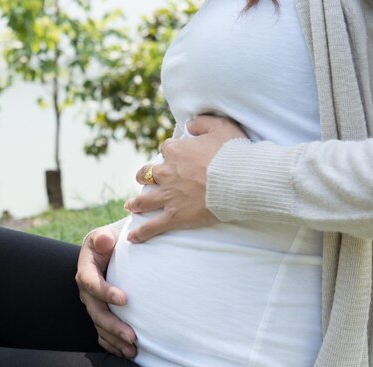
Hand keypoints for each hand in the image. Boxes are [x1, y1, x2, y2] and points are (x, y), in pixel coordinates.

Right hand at [76, 226, 136, 357]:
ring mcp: (92, 303)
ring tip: (132, 350)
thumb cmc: (109, 241)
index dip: (105, 292)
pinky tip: (124, 353)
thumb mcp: (104, 234)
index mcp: (85, 269)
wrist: (109, 250)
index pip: (91, 283)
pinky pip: (101, 333)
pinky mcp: (100, 312)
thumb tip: (105, 241)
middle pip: (95, 311)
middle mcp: (86, 289)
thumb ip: (103, 237)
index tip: (124, 300)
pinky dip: (111, 344)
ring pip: (99, 325)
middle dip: (113, 325)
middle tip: (132, 336)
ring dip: (114, 340)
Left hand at [125, 115, 248, 242]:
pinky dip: (141, 233)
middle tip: (144, 179)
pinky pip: (152, 226)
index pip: (166, 149)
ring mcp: (169, 195)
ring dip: (136, 203)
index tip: (175, 157)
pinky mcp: (174, 215)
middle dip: (144, 176)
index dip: (171, 153)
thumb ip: (202, 122)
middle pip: (147, 172)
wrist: (241, 180)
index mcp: (177, 151)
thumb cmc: (234, 153)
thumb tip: (189, 124)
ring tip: (131, 206)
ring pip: (144, 199)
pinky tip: (132, 238)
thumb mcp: (221, 126)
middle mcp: (167, 172)